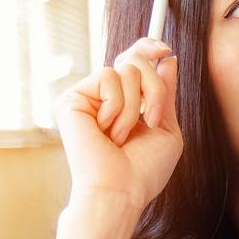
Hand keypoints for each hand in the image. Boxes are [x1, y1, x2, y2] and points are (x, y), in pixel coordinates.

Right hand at [54, 36, 183, 213]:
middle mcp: (103, 98)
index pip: (133, 62)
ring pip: (126, 69)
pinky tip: (106, 131)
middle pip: (134, 60)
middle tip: (150, 119)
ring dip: (134, 107)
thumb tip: (167, 59)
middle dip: (153, 88)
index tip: (165, 49)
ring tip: (121, 136)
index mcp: (123, 103)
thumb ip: (165, 94)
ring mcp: (87, 98)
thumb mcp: (165, 129)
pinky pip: (108, 78)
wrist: (121, 190)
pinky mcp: (72, 99)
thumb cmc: (143, 171)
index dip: (147, 48)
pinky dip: (117, 107)